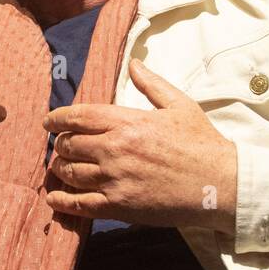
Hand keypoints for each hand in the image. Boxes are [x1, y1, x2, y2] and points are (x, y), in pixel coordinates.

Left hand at [43, 58, 238, 232]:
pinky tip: (55, 198)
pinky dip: (61, 201)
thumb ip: (151, 84)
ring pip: (69, 172)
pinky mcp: (118, 206)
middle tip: (60, 146)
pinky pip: (78, 204)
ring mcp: (114, 179)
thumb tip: (134, 63)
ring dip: (60, 169)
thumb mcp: (179, 105)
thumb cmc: (202, 143)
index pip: (78, 116)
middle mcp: (114, 149)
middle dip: (60, 144)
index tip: (49, 122)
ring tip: (60, 168)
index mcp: (127, 121)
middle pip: (68, 144)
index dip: (58, 118)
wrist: (219, 184)